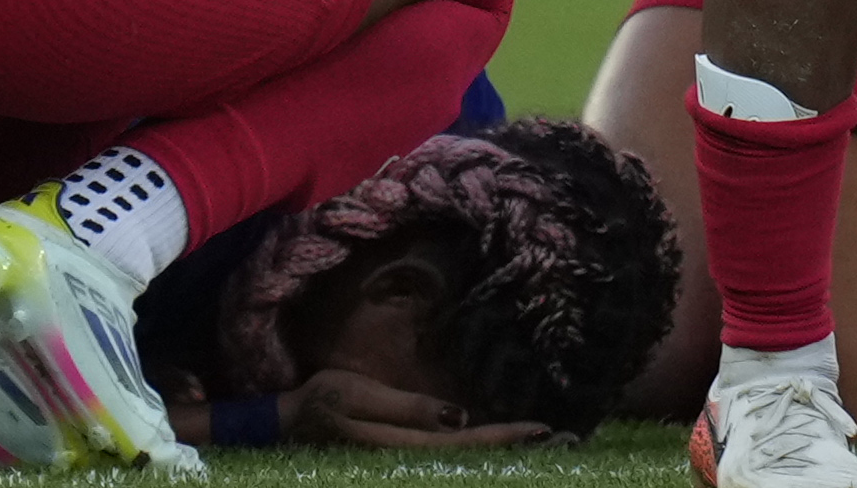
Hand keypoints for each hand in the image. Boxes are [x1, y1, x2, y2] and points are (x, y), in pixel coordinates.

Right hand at [281, 368, 565, 450]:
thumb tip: (460, 417)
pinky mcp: (404, 453)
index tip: (544, 430)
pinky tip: (499, 443)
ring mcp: (409, 459)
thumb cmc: (323, 402)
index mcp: (405, 445)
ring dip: (503, 452)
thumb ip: (408, 409)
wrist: (290, 426)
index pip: (468, 442)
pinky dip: (480, 449)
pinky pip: (450, 455)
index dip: (506, 437)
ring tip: (546, 443)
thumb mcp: (360, 397)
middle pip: (475, 457)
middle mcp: (413, 458)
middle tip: (566, 440)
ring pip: (466, 459)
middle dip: (517, 449)